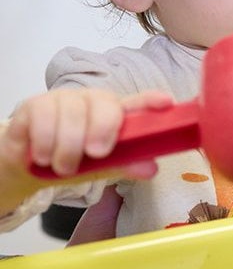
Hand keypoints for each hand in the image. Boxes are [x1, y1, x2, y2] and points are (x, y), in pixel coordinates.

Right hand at [0, 89, 166, 204]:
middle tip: (96, 154)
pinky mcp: (35, 103)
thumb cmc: (73, 163)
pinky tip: (43, 156)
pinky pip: (42, 115)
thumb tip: (150, 168)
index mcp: (115, 114)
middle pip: (104, 103)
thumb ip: (124, 165)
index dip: (151, 100)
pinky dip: (45, 140)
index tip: (165, 102)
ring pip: (71, 111)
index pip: (137, 103)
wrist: (31, 168)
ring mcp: (63, 99)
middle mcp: (92, 101)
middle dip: (102, 129)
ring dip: (68, 145)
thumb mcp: (101, 167)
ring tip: (63, 167)